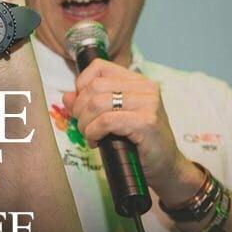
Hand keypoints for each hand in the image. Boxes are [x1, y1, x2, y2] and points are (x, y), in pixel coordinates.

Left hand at [62, 59, 203, 204]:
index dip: (81, 85)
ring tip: (90, 135)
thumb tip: (67, 96)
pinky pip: (106, 121)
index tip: (81, 106)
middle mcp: (145, 87)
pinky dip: (94, 132)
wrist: (165, 165)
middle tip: (84, 126)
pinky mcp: (146, 122)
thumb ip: (89, 103)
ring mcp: (148, 103)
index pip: (99, 66)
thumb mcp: (112, 117)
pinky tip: (97, 141)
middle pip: (94, 86)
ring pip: (97, 103)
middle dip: (80, 109)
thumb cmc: (137, 141)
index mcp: (136, 80)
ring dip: (85, 123)